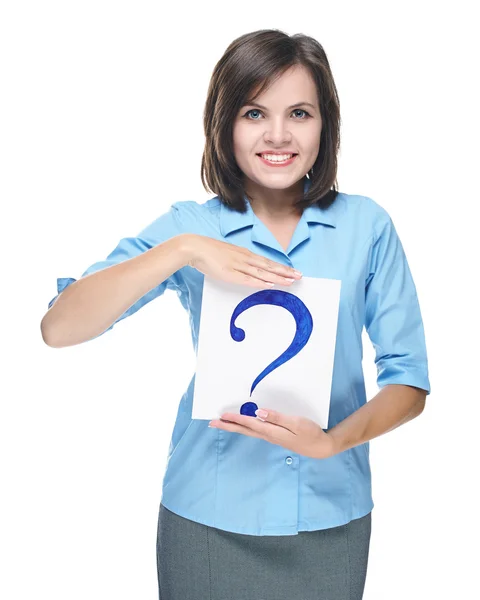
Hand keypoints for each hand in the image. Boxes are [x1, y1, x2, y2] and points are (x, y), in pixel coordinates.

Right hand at [183, 234, 301, 288]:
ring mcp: (238, 265)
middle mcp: (245, 258)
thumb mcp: (227, 255)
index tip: (293, 271)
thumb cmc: (209, 251)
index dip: (281, 267)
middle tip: (299, 276)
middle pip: (269, 266)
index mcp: (244, 254)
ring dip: (277, 277)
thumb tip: (246, 268)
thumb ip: (237, 261)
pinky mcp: (230, 273)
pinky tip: (270, 284)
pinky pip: (248, 278)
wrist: (195, 247)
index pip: (267, 261)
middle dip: (285, 272)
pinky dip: (260, 281)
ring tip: (290, 281)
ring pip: (262, 272)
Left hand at [209, 408, 335, 458]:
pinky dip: (245, 427)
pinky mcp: (275, 436)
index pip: (250, 424)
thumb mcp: (297, 423)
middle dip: (228, 426)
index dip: (236, 419)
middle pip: (245, 430)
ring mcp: (271, 437)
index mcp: (273, 432)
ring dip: (235, 427)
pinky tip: (243, 424)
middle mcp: (269, 436)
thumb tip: (259, 414)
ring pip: (249, 431)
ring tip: (222, 423)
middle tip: (212, 422)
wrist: (320, 447)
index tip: (222, 415)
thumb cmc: (310, 434)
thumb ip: (278, 418)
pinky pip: (255, 431)